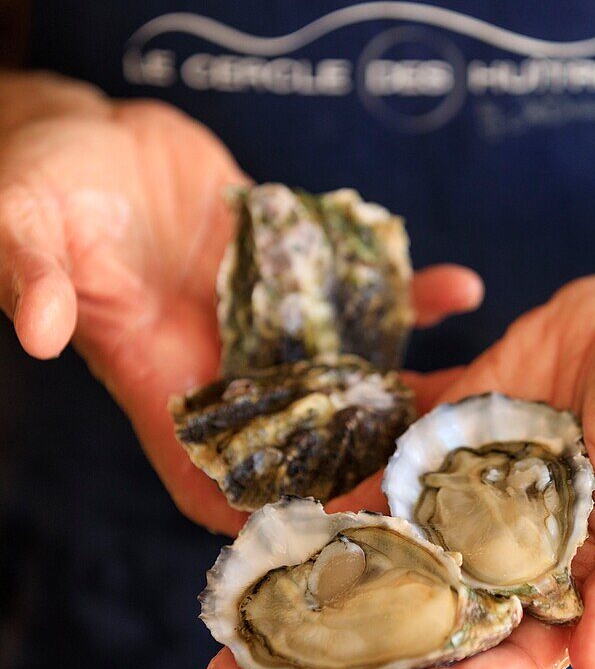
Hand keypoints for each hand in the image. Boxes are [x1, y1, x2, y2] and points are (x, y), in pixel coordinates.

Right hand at [0, 71, 483, 535]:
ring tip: (475, 392)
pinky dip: (406, 295)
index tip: (331, 533)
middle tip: (438, 479)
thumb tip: (40, 328)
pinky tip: (459, 290)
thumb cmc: (42, 185)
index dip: (260, 512)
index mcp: (156, 375)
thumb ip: (35, 275)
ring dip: (403, 383)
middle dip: (359, 462)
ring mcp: (262, 316)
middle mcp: (219, 360)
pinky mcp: (291, 267)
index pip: (206, 471)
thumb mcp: (24, 223)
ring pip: (342, 368)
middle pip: (296, 434)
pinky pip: (356, 293)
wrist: (90, 134)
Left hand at [207, 233, 594, 668]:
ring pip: (380, 568)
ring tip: (228, 633)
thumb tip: (591, 666)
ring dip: (308, 602)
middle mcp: (504, 560)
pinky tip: (264, 532)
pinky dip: (326, 507)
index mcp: (569, 590)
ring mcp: (466, 503)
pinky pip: (377, 481)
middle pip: (413, 634)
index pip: (496, 667)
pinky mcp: (442, 444)